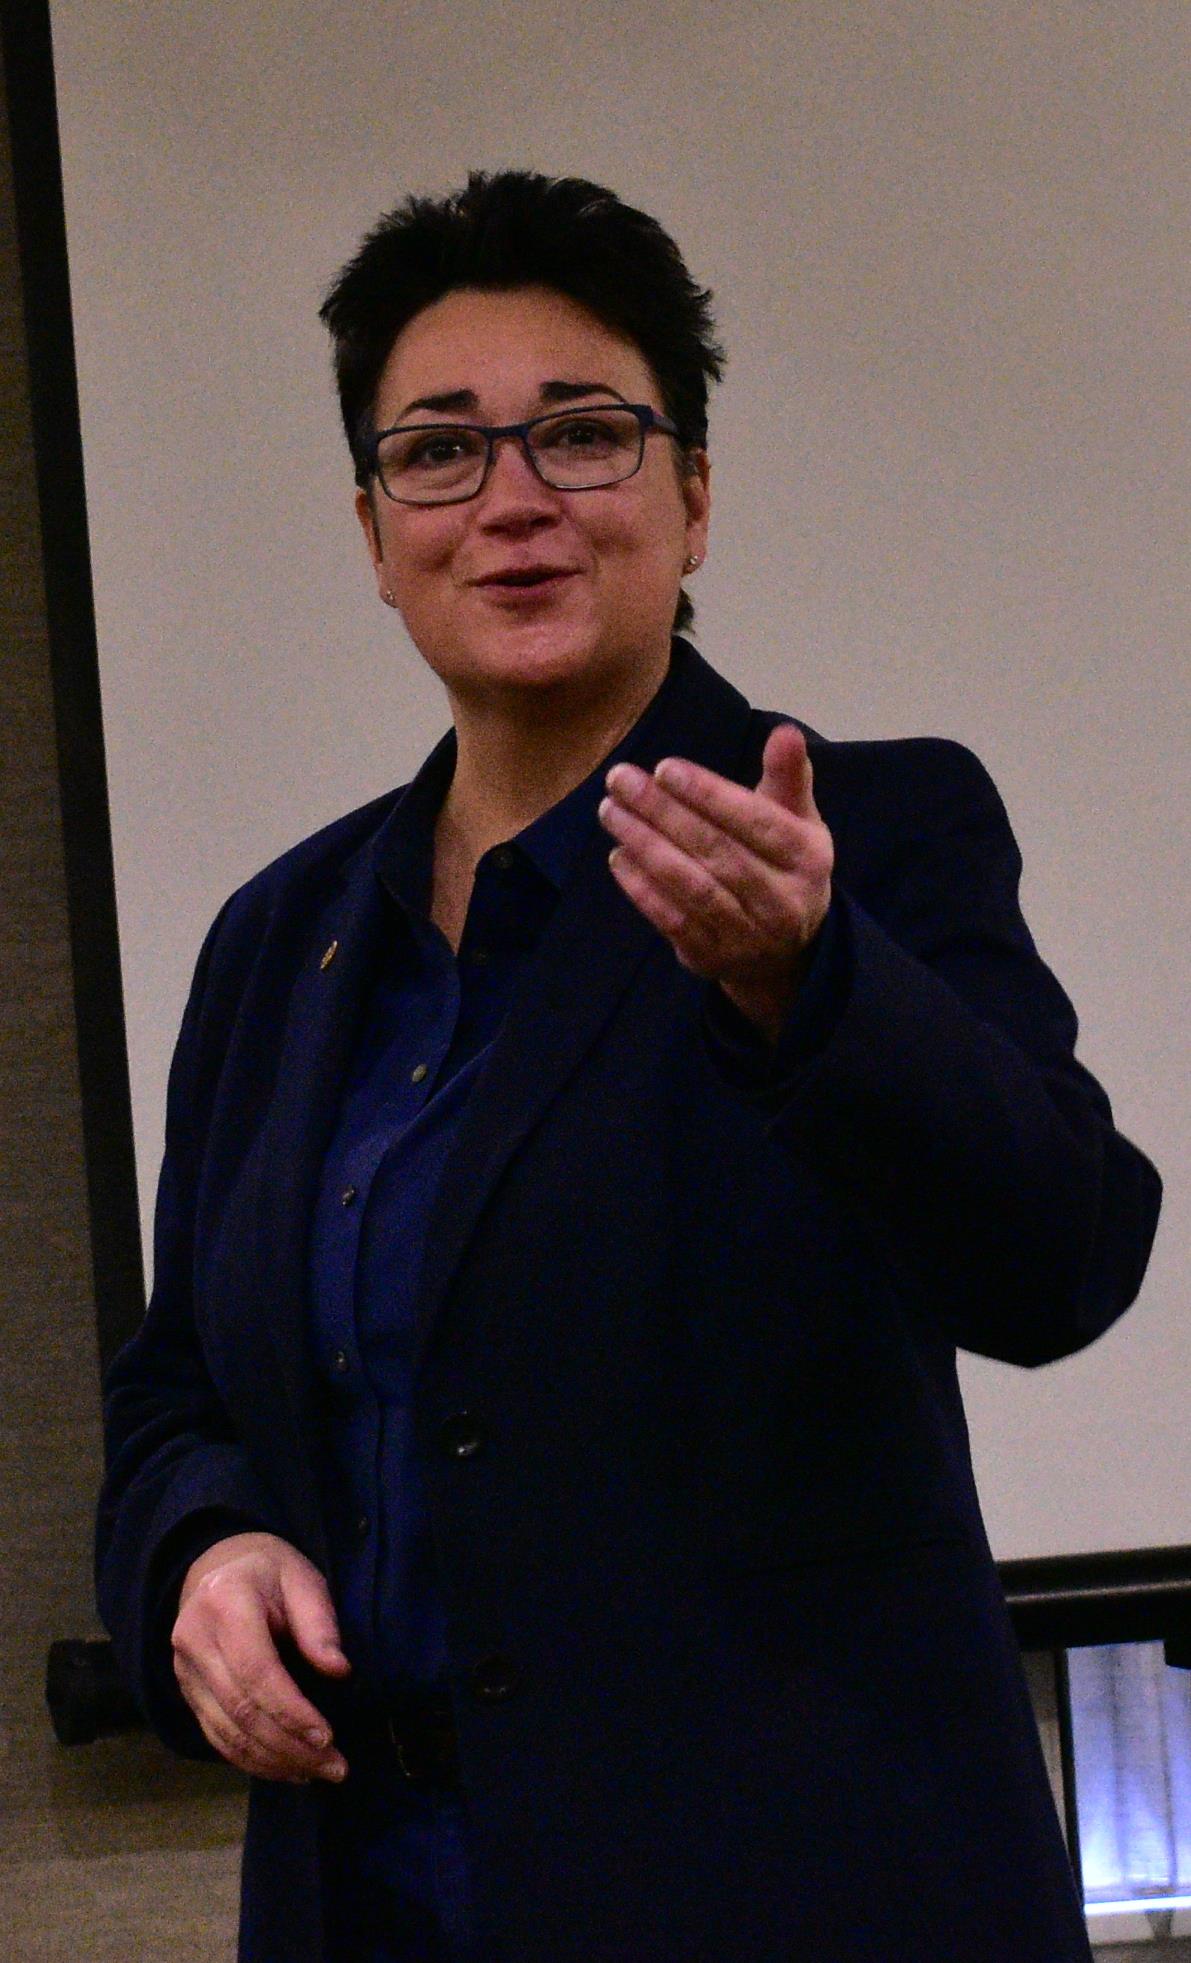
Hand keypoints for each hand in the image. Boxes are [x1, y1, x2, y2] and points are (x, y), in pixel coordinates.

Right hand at [172, 1532, 351, 1782]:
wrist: (218, 1568)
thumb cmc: (269, 1572)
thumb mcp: (302, 1578)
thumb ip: (319, 1623)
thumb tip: (339, 1670)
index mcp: (224, 1602)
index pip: (256, 1671)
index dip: (290, 1711)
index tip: (327, 1737)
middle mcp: (194, 1639)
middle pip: (240, 1710)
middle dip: (289, 1746)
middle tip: (335, 1767)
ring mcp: (185, 1670)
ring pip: (227, 1732)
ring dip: (274, 1762)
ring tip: (318, 1773)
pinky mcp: (187, 1692)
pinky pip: (217, 1737)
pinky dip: (252, 1760)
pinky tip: (288, 1768)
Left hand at [599, 722, 832, 1043]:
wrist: (787, 952)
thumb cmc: (784, 866)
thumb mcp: (798, 820)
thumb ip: (787, 775)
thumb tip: (785, 732)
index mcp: (807, 858)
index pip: (757, 822)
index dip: (709, 795)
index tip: (664, 769)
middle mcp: (782, 901)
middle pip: (717, 852)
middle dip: (664, 813)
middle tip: (620, 780)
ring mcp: (747, 936)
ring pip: (691, 887)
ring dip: (645, 846)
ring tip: (611, 812)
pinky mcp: (712, 959)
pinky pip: (672, 920)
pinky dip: (641, 888)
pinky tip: (618, 855)